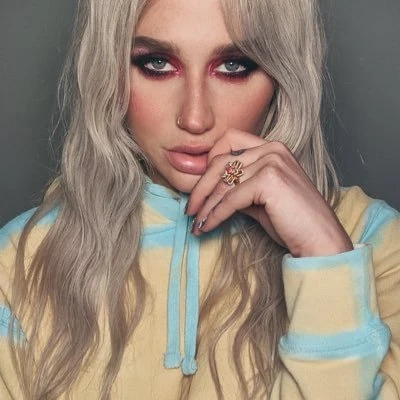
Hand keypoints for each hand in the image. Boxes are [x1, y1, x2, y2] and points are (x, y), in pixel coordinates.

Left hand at [186, 129, 352, 257]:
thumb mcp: (259, 199)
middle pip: (220, 162)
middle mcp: (272, 149)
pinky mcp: (269, 180)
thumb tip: (209, 192)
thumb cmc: (291, 222)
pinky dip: (214, 215)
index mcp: (271, 147)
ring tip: (196, 223)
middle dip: (200, 188)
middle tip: (190, 210)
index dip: (209, 164)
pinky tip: (206, 227)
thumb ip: (238, 188)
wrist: (319, 241)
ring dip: (205, 206)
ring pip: (222, 182)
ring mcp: (272, 161)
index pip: (228, 143)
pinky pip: (230, 199)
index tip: (201, 189)